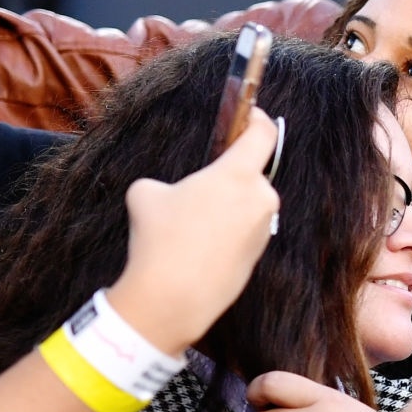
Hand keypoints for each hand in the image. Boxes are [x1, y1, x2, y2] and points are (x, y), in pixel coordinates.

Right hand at [107, 109, 280, 353]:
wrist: (173, 297)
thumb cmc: (160, 239)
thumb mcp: (146, 193)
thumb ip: (166, 183)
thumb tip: (169, 193)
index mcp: (239, 175)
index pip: (264, 134)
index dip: (257, 118)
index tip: (249, 113)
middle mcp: (260, 199)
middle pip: (251, 173)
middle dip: (228, 174)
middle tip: (200, 181)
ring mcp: (263, 229)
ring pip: (246, 204)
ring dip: (225, 204)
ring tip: (190, 220)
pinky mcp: (258, 255)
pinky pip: (243, 230)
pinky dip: (226, 230)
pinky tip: (198, 243)